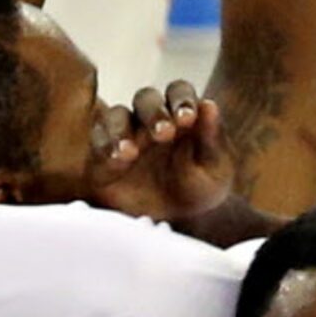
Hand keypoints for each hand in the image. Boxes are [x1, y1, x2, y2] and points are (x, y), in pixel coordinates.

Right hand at [91, 84, 235, 222]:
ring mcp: (125, 135)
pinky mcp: (104, 156)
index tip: (189, 118)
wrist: (180, 224)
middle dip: (154, 113)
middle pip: (146, 99)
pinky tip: (118, 160)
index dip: (182, 99)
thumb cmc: (200, 190)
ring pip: (117, 116)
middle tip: (164, 134)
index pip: (179, 92)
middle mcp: (150, 119)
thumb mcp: (216, 169)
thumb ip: (214, 139)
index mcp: (180, 115)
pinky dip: (106, 149)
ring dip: (123, 129)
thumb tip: (209, 105)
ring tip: (132, 151)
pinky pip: (99, 143)